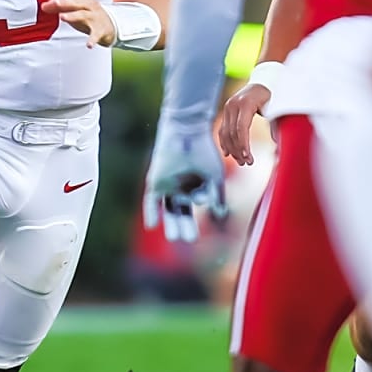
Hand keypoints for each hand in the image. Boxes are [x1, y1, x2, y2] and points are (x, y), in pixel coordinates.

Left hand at [42, 0, 113, 46]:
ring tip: (63, 17)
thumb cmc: (89, 15)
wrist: (110, 25)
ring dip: (72, 16)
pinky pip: (95, 35)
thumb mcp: (74, 9)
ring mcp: (94, 17)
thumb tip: (44, 5)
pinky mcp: (99, 30)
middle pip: (76, 2)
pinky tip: (88, 45)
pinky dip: (92, 40)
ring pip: (83, 15)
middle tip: (54, 2)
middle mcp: (89, 6)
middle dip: (64, 2)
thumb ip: (59, 7)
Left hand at [144, 123, 226, 242]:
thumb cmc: (204, 152)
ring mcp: (166, 186)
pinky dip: (151, 212)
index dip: (191, 224)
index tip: (195, 237)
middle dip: (184, 226)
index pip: (189, 212)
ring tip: (175, 237)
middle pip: (179, 213)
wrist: (188, 133)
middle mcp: (178, 189)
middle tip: (189, 239)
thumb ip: (217, 195)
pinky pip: (151, 201)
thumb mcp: (215, 177)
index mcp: (192, 189)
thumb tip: (220, 214)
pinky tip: (152, 225)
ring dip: (171, 223)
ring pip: (167, 209)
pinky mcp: (155, 181)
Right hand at [217, 84, 270, 165]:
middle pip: (232, 132)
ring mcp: (228, 107)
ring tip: (241, 161)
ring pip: (225, 133)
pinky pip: (223, 129)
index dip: (243, 144)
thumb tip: (278, 143)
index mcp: (245, 103)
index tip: (248, 157)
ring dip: (232, 149)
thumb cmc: (273, 95)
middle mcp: (233, 104)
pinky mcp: (226, 111)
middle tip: (247, 163)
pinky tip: (228, 153)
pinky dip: (225, 142)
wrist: (264, 80)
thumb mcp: (276, 107)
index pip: (241, 128)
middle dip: (239, 150)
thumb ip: (275, 123)